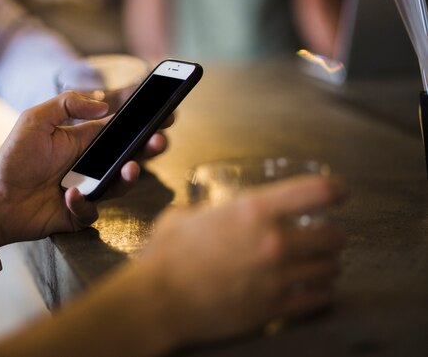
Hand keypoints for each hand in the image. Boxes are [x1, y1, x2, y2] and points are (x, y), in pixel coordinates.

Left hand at [0, 91, 169, 246]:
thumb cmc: (14, 158)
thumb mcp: (35, 119)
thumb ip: (67, 103)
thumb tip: (104, 105)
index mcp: (86, 139)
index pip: (122, 126)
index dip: (144, 119)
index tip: (166, 109)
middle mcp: (93, 163)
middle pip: (132, 154)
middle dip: (150, 147)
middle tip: (159, 139)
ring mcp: (90, 188)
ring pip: (121, 184)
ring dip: (130, 176)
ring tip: (131, 167)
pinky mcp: (81, 212)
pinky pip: (92, 210)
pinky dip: (84, 203)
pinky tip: (70, 194)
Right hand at [140, 176, 346, 344]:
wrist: (158, 301)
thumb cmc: (166, 256)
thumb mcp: (183, 217)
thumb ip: (204, 210)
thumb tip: (205, 212)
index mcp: (253, 211)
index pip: (316, 191)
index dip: (336, 188)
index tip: (339, 191)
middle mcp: (273, 242)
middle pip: (333, 236)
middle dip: (332, 234)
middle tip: (324, 235)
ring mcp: (277, 278)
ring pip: (330, 268)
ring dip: (327, 263)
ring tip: (318, 263)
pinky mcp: (274, 308)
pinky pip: (318, 299)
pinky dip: (321, 292)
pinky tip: (313, 288)